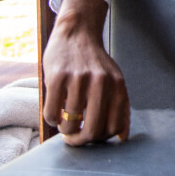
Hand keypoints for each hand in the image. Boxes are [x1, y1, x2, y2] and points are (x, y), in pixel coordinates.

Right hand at [42, 0, 129, 145]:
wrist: (77, 33)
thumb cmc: (95, 63)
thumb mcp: (115, 81)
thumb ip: (120, 106)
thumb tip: (122, 137)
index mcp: (118, 86)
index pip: (114, 127)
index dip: (101, 139)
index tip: (91, 136)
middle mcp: (101, 82)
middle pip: (93, 130)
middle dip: (80, 141)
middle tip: (73, 139)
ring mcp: (78, 79)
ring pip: (70, 124)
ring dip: (64, 129)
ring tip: (64, 120)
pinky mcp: (57, 77)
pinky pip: (51, 113)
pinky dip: (52, 120)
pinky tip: (55, 112)